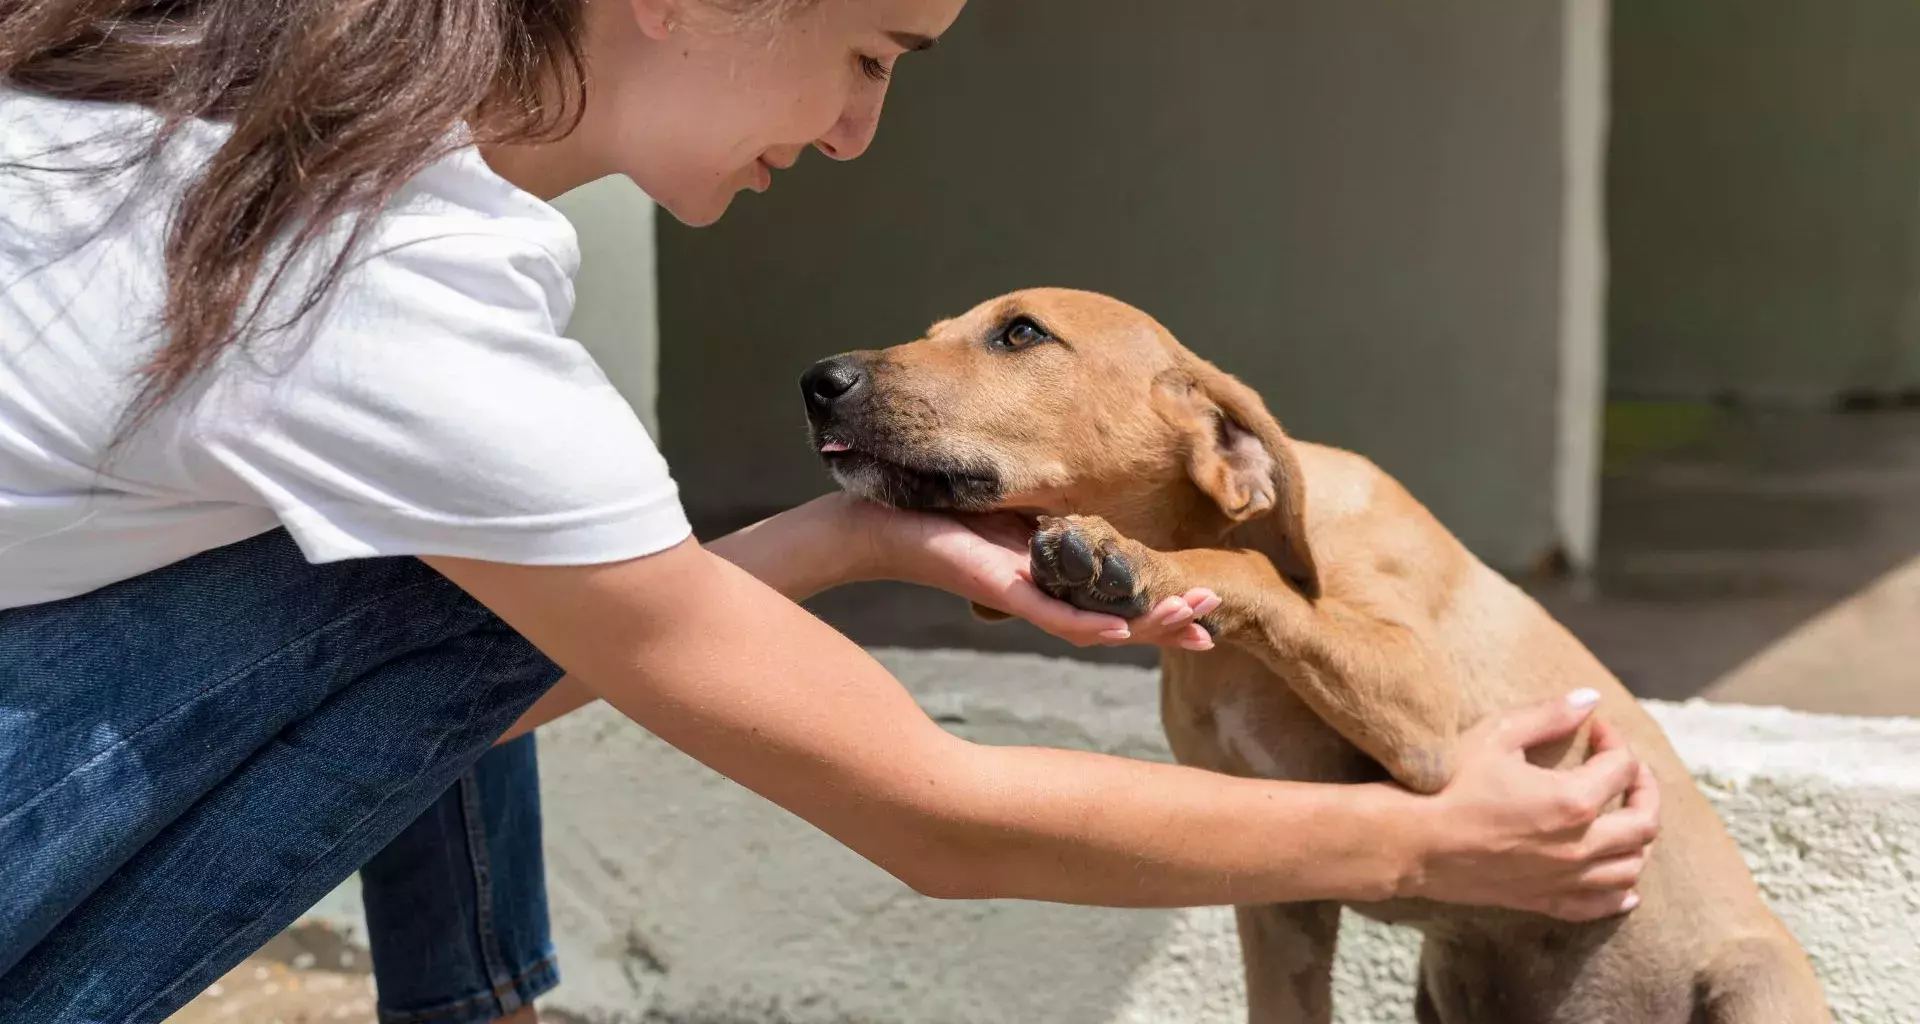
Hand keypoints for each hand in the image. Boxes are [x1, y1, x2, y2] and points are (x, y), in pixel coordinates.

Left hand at [839, 497, 1218, 649]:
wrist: (871, 522)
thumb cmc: (931, 510)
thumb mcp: (1008, 505)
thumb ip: (1049, 512)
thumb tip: (1090, 498)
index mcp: (1049, 573)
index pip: (1117, 599)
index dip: (1162, 607)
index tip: (1208, 612)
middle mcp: (1041, 592)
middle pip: (1117, 618)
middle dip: (1169, 620)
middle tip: (1215, 624)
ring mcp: (1021, 594)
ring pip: (1094, 624)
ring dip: (1146, 625)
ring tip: (1195, 623)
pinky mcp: (996, 587)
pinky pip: (1048, 613)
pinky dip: (1087, 624)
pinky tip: (1123, 631)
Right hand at [1398, 689, 1661, 921]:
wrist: (1409, 841)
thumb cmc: (1447, 785)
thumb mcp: (1495, 735)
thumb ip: (1549, 715)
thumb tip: (1590, 699)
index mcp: (1572, 800)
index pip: (1621, 767)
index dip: (1615, 741)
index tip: (1595, 729)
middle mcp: (1579, 846)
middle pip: (1644, 822)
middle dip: (1644, 789)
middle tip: (1627, 769)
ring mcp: (1564, 879)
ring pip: (1631, 868)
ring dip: (1638, 839)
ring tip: (1623, 817)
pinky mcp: (1544, 900)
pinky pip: (1601, 905)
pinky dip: (1621, 893)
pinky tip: (1623, 882)